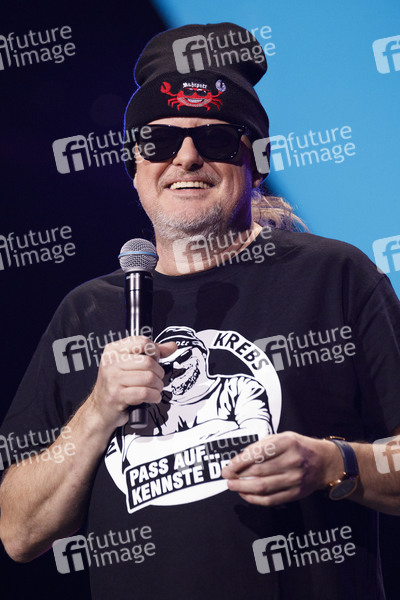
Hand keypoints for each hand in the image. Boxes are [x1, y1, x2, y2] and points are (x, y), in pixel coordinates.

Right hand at [87, 336, 176, 430]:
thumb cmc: (116, 385)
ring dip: (158, 386)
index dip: (155, 351)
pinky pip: (145, 392)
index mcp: (113, 350)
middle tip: (156, 378)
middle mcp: (111, 362)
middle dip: (158, 372)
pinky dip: (154, 396)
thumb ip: (151, 353)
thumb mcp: (130, 364)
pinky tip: (152, 397)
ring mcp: (113, 379)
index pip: (143, 342)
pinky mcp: (117, 395)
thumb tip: (171, 346)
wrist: (100, 408)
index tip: (155, 360)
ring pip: (149, 377)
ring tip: (154, 388)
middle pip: (148, 361)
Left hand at [221, 431, 341, 505]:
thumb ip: (262, 445)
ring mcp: (295, 479)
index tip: (228, 466)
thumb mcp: (282, 437)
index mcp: (287, 443)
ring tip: (232, 485)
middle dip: (238, 475)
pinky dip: (254, 499)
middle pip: (258, 471)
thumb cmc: (299, 447)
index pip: (258, 453)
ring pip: (263, 487)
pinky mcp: (296, 493)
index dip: (239, 461)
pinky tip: (245, 494)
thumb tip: (240, 459)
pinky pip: (271, 500)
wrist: (325, 462)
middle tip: (226, 476)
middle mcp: (293, 460)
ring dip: (243, 488)